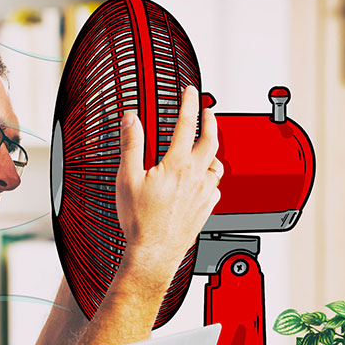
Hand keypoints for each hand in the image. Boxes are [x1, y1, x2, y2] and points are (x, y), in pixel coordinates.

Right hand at [115, 85, 221, 284]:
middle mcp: (196, 176)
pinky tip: (205, 180)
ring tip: (207, 146)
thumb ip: (131, 145)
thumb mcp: (127, 178)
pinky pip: (216, 188)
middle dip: (211, 122)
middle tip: (209, 111)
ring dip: (213, 151)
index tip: (191, 92)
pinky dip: (212, 178)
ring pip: (217, 165)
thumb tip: (131, 120)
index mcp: (177, 165)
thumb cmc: (139, 221)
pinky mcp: (206, 209)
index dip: (190, 103)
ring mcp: (204, 193)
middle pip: (211, 141)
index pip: (186, 125)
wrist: (153, 253)